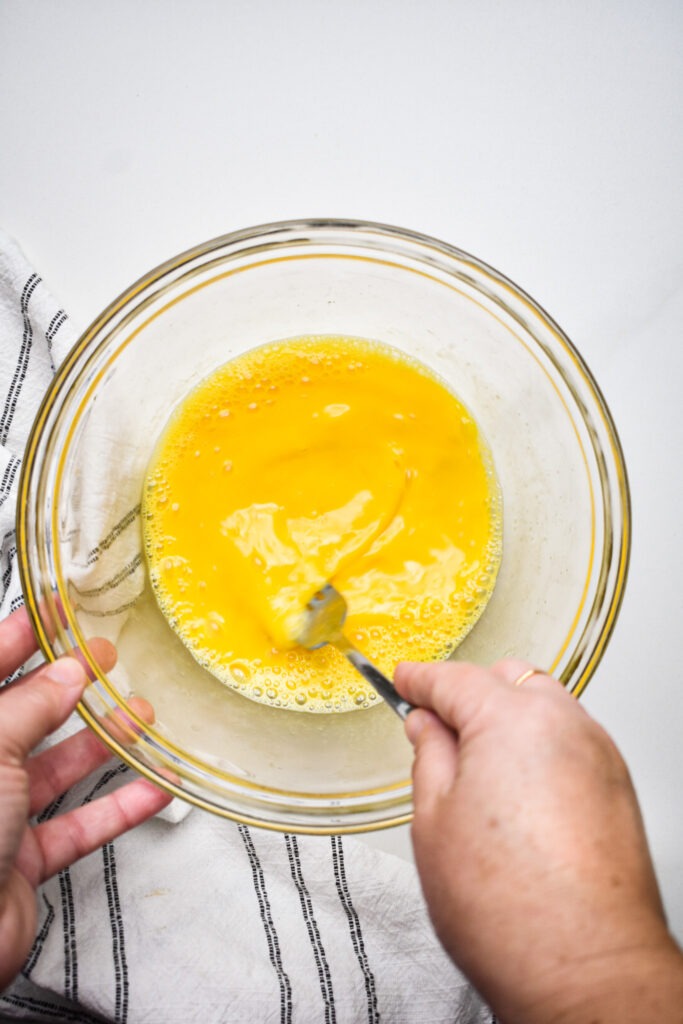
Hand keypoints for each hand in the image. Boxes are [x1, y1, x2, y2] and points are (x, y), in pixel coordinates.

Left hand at [0, 607, 171, 990]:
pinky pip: (76, 824)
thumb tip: (67, 672)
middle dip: (69, 686)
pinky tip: (152, 787)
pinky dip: (118, 807)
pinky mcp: (19, 859)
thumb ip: (31, 706)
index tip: (60, 613)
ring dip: (102, 743)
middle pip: (24, 715)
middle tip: (106, 657)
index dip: (21, 636)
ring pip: (54, 768)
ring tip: (142, 714)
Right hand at [395, 660, 682, 1023]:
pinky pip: (571, 741)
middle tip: (435, 730)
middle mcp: (564, 725)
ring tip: (477, 769)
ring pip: (544, 708)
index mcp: (511, 720)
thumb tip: (428, 727)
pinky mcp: (617, 785)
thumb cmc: (511, 908)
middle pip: (507, 680)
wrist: (585, 968)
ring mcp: (598, 753)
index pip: (456, 679)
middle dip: (469, 695)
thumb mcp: (433, 821)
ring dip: (508, 719)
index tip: (406, 681)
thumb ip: (429, 756)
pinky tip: (516, 791)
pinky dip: (540, 747)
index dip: (421, 679)